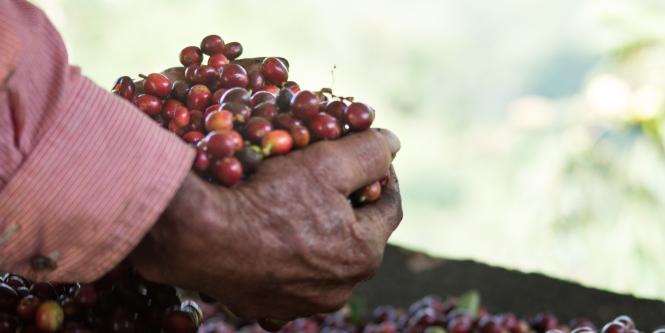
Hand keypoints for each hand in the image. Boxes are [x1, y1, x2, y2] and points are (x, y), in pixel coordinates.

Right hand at [130, 128, 401, 319]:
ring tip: (298, 202)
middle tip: (332, 176)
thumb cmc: (268, 198)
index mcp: (362, 255)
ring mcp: (302, 303)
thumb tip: (392, 143)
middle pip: (356, 235)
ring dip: (318, 231)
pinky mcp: (268, 307)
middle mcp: (339, 289)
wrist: (199, 238)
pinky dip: (288, 253)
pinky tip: (271, 231)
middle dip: (350, 204)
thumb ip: (369, 151)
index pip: (388, 207)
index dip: (383, 176)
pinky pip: (289, 274)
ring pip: (322, 258)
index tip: (370, 156)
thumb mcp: (327, 162)